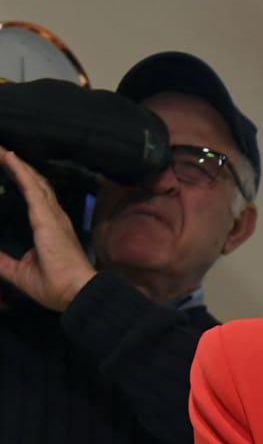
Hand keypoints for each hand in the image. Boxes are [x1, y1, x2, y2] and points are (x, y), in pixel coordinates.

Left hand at [0, 147, 95, 310]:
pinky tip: (10, 158)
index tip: (9, 166)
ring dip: (18, 165)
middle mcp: (54, 218)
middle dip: (20, 168)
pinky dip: (20, 172)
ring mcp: (52, 216)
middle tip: (3, 152)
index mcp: (49, 228)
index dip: (24, 181)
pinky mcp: (47, 218)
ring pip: (35, 182)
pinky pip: (32, 189)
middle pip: (37, 185)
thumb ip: (4, 261)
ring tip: (4, 151)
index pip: (35, 198)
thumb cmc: (55, 286)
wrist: (75, 293)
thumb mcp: (20, 273)